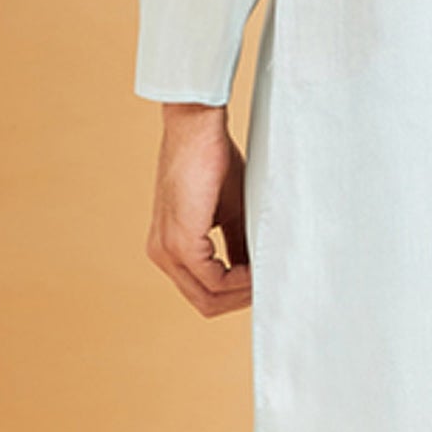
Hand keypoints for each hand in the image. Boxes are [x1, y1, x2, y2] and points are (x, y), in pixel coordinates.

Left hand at [147, 103, 252, 314]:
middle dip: (241, 299)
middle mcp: (162, 254)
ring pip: (209, 297)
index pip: (203, 291)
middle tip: (269, 284)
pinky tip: (257, 267)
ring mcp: (168, 250)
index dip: (236, 293)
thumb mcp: (229, 213)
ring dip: (242, 291)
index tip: (264, 281)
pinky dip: (240, 280)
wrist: (197, 128)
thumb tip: (257, 272)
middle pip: (205, 302)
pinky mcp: (181, 241)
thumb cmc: (213, 160)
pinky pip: (214, 280)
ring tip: (267, 274)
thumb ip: (236, 246)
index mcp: (168, 248)